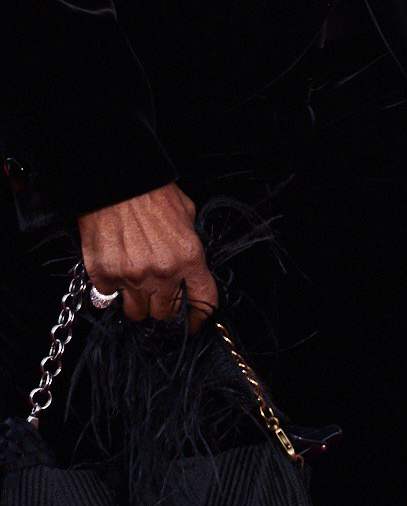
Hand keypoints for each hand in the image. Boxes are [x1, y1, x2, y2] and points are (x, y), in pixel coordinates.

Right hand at [78, 185, 215, 326]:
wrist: (114, 182)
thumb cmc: (150, 192)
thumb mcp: (185, 214)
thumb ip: (189, 243)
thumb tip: (188, 263)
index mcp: (189, 257)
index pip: (203, 300)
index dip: (199, 317)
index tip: (193, 323)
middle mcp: (163, 273)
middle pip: (166, 313)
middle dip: (163, 306)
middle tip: (157, 292)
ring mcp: (132, 277)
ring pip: (137, 313)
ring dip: (137, 303)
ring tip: (135, 285)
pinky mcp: (105, 276)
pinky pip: (109, 296)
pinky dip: (112, 288)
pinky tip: (115, 269)